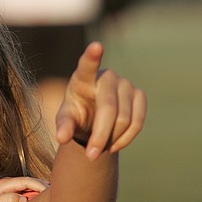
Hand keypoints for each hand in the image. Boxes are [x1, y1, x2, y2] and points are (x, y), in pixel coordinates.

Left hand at [0, 177, 49, 201]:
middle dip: (42, 185)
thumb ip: (8, 200)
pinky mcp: (8, 194)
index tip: (49, 192)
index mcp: (6, 183)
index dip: (39, 185)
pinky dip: (33, 193)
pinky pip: (24, 191)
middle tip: (55, 193)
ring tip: (49, 195)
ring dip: (38, 189)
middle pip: (30, 181)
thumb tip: (24, 199)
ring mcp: (9, 188)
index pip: (27, 181)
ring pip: (28, 186)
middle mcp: (9, 183)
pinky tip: (38, 199)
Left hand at [56, 42, 146, 159]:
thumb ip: (63, 126)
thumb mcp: (66, 120)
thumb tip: (61, 138)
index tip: (96, 46)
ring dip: (111, 139)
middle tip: (90, 156)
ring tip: (98, 148)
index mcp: (83, 77)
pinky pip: (137, 122)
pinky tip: (113, 145)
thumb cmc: (76, 115)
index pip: (87, 65)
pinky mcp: (140, 95)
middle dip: (100, 135)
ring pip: (124, 119)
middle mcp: (107, 76)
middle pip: (109, 109)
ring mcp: (126, 84)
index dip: (92, 56)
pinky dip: (125, 139)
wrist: (94, 118)